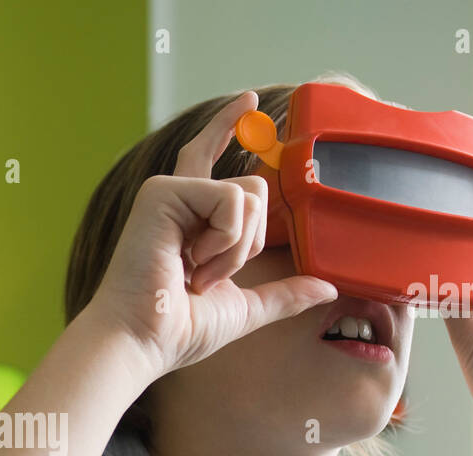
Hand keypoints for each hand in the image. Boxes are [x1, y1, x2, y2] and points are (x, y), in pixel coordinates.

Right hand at [84, 89, 338, 380]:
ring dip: (234, 248)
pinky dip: (223, 239)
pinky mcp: (163, 191)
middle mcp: (178, 199)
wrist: (144, 339)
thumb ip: (284, 294)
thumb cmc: (179, 328)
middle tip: (208, 278)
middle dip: (249, 243)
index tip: (249, 99)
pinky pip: (230, 199)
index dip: (228, 126)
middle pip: (253, 188)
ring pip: (247, 195)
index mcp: (189, 219)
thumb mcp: (245, 308)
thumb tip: (329, 289)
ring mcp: (169, 191)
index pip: (210, 159)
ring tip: (196, 275)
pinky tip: (189, 261)